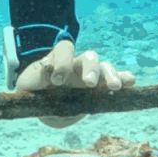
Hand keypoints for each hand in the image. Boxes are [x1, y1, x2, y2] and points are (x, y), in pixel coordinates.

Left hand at [15, 40, 134, 127]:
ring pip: (104, 68)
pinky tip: (130, 82)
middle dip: (91, 68)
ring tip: (114, 87)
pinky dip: (124, 78)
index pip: (65, 49)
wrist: (45, 107)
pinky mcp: (100, 89)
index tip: (57, 81)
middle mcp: (77, 65)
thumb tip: (48, 70)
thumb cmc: (35, 92)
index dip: (62, 62)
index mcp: (59, 60)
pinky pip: (116, 78)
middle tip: (89, 84)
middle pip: (90, 57)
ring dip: (111, 75)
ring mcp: (91, 76)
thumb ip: (35, 77)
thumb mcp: (28, 86)